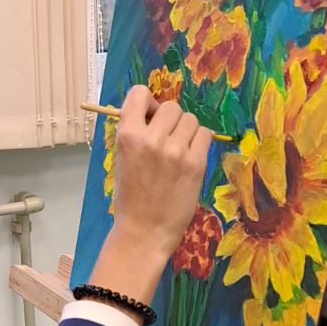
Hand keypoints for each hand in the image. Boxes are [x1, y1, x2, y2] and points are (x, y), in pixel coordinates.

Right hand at [88, 86, 212, 305]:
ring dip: (186, 130)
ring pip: (190, 120)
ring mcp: (176, 151)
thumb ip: (135, 133)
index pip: (139, 94)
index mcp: (128, 136)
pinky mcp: (196, 163)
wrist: (144, 231)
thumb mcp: (122, 159)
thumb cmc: (130, 197)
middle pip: (171, 107)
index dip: (147, 102)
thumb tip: (152, 112)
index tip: (149, 115)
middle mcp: (152, 139)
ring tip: (178, 150)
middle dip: (169, 119)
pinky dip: (199, 142)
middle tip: (166, 138)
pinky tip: (190, 156)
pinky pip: (205, 135)